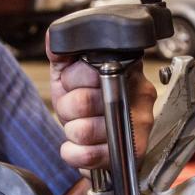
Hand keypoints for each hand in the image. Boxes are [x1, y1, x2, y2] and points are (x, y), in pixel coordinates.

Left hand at [47, 32, 157, 169]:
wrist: (100, 136)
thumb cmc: (87, 101)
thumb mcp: (71, 72)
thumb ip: (63, 53)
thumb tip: (54, 39)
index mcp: (127, 68)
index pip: (89, 71)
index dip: (70, 81)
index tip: (74, 85)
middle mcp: (139, 95)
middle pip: (84, 101)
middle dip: (68, 108)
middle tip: (76, 110)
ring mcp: (139, 125)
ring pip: (85, 130)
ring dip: (72, 131)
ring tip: (80, 126)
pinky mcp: (134, 152)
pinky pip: (90, 155)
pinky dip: (74, 154)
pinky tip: (80, 146)